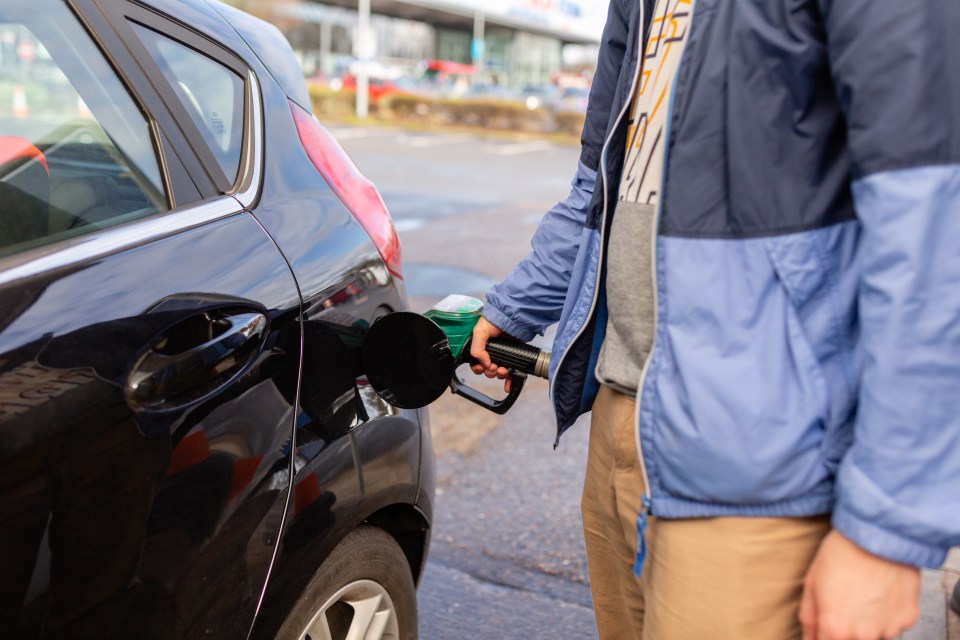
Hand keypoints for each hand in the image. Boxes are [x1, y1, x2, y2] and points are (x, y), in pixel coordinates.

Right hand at [469, 317, 511, 391]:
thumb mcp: (479, 332)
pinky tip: (508, 386)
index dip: (478, 368)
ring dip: (499, 375)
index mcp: (480, 348)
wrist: (513, 317)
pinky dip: (509, 381)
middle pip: (487, 370)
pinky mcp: (513, 358)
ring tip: (502, 370)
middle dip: (490, 372)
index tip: (482, 367)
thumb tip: (484, 364)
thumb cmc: (494, 320)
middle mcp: (490, 353)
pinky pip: (510, 374)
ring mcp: (502, 356)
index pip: (475, 364)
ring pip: (497, 373)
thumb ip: (477, 349)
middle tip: (494, 366)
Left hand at [799, 530, 919, 639]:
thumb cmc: (842, 553)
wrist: (879, 535)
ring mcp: (889, 629)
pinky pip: (894, 624)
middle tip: (845, 605)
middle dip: (845, 631)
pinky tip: (881, 592)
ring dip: (867, 625)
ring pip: (874, 637)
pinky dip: (887, 615)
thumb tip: (809, 638)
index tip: (825, 625)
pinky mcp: (908, 619)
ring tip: (863, 595)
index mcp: (835, 628)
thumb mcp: (812, 583)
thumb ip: (809, 618)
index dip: (823, 636)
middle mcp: (863, 635)